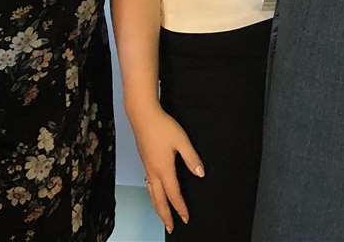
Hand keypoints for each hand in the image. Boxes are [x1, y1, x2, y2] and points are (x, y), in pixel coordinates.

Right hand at [131, 103, 204, 233]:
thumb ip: (191, 158)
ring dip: (158, 207)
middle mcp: (153, 172)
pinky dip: (152, 195)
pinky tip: (154, 194)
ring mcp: (147, 168)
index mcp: (164, 169)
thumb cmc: (163, 127)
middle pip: (158, 200)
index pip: (173, 194)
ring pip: (151, 194)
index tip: (186, 218)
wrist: (143, 116)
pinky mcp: (145, 162)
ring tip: (163, 216)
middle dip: (165, 215)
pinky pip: (148, 185)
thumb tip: (200, 173)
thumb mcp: (182, 141)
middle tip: (171, 228)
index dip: (180, 207)